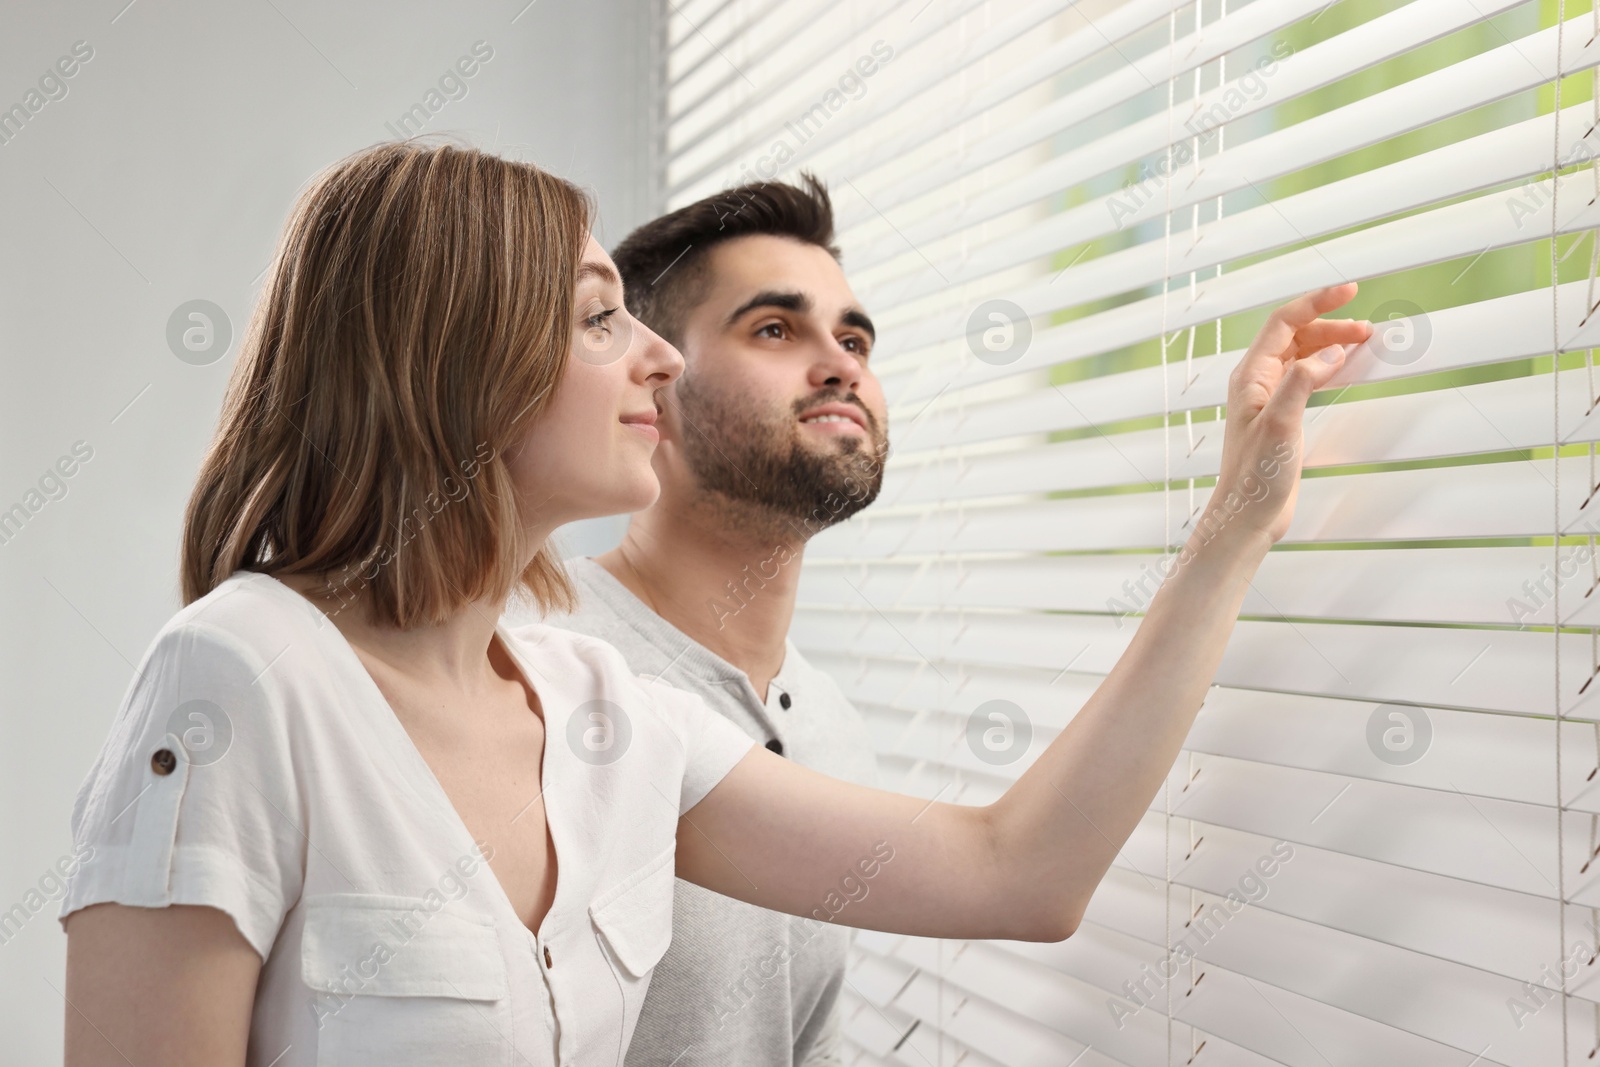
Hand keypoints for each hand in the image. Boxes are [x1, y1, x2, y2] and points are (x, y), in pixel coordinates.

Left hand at [1204, 283, 1372, 548]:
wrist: (1248, 514)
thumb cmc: (1256, 475)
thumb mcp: (1281, 423)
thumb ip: (1301, 382)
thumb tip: (1330, 352)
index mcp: (1250, 376)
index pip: (1284, 322)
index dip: (1317, 302)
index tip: (1350, 290)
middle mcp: (1256, 382)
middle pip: (1296, 336)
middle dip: (1330, 325)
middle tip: (1367, 330)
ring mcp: (1268, 398)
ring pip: (1302, 356)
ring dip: (1331, 345)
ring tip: (1363, 343)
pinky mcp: (1281, 416)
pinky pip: (1307, 378)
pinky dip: (1328, 367)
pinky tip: (1346, 369)